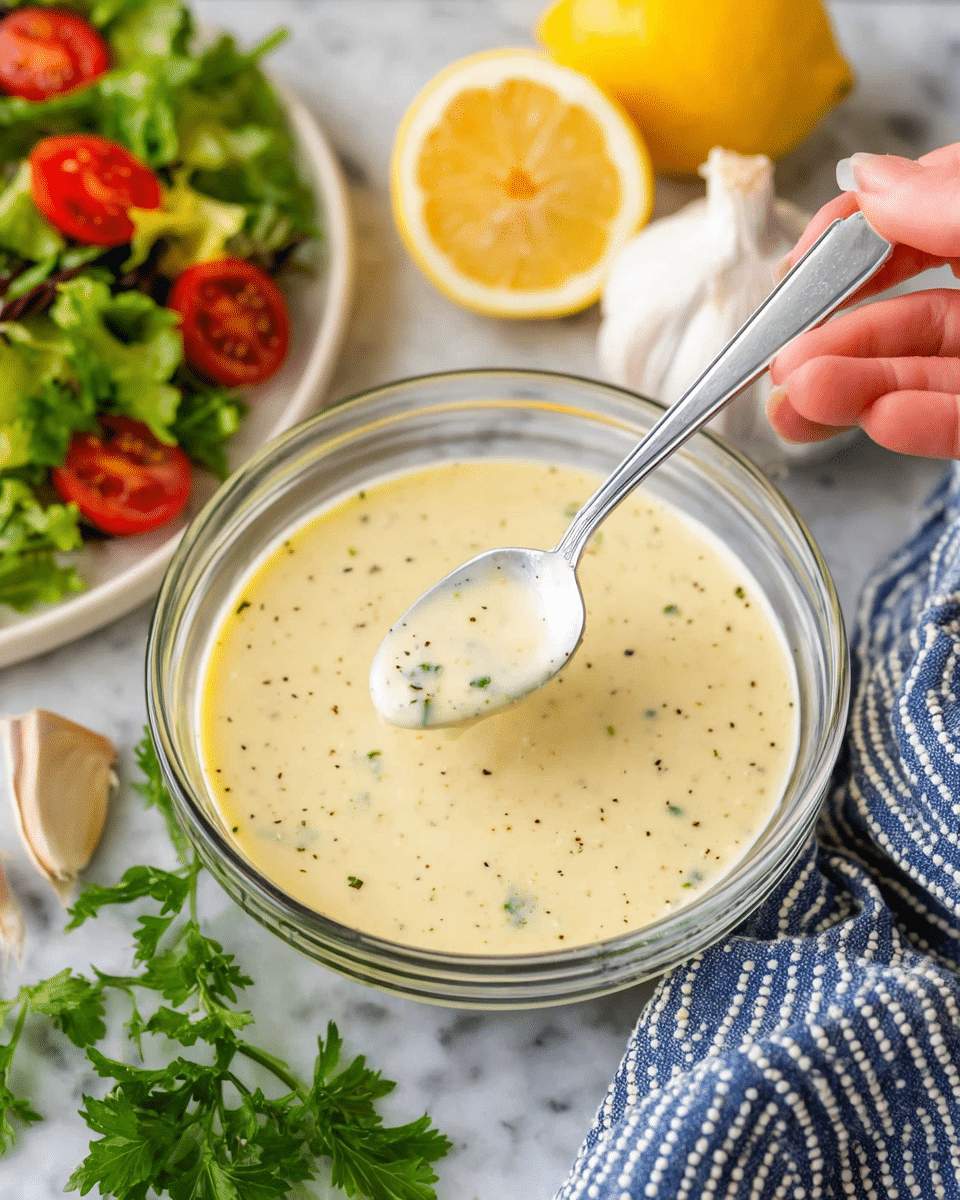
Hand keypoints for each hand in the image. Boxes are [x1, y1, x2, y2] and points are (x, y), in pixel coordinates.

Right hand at [768, 145, 959, 458]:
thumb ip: (954, 202)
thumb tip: (869, 177)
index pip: (918, 212)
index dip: (853, 232)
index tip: (800, 261)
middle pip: (908, 308)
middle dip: (835, 334)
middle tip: (782, 359)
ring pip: (923, 370)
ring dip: (856, 386)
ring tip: (802, 400)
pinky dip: (920, 427)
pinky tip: (878, 422)